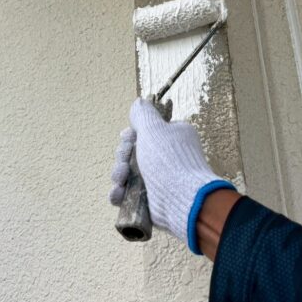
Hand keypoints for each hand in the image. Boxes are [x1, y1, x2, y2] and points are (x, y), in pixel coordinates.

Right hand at [109, 98, 234, 253]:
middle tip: (124, 161)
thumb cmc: (170, 160)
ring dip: (118, 174)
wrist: (182, 199)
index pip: (145, 132)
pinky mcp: (150, 199)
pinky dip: (120, 193)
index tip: (128, 139)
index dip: (131, 136)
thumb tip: (139, 101)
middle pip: (132, 152)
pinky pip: (128, 194)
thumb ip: (143, 115)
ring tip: (121, 180)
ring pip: (127, 173)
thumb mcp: (154, 129)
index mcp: (173, 138)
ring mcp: (159, 179)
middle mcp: (167, 158)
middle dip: (122, 156)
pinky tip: (118, 193)